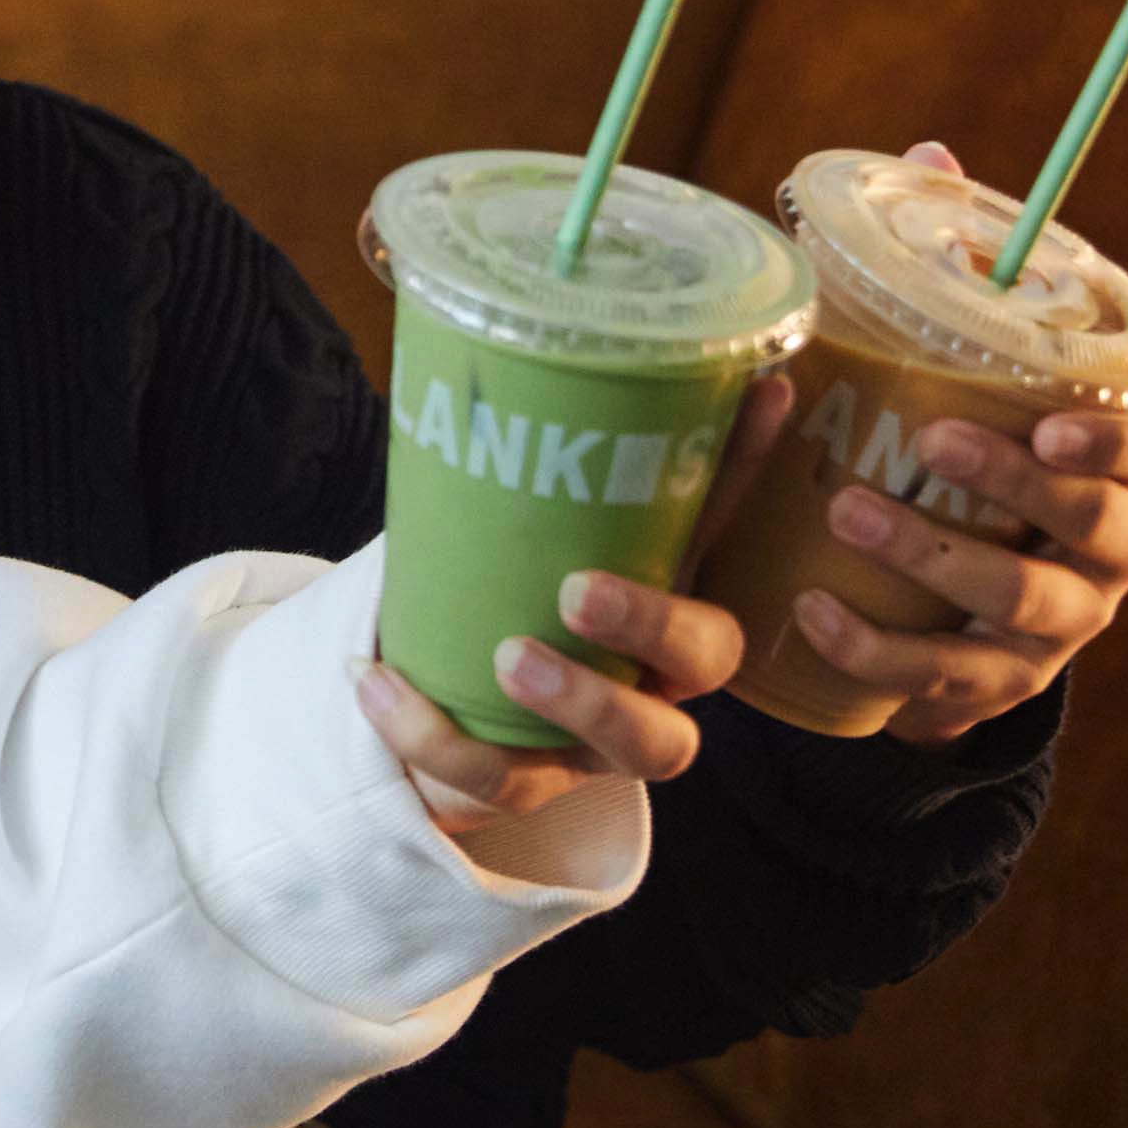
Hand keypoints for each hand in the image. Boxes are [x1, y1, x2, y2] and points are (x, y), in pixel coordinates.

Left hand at [353, 377, 783, 830]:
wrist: (443, 705)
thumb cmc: (514, 599)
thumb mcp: (550, 531)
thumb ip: (590, 459)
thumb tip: (670, 343)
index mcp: (678, 610)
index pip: (731, 524)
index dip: (744, 480)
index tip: (751, 400)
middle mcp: (664, 681)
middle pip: (706, 667)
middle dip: (653, 626)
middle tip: (579, 590)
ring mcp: (604, 744)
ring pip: (635, 749)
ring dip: (577, 703)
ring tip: (505, 655)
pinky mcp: (532, 785)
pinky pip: (498, 780)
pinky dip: (431, 734)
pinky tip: (375, 682)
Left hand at [793, 137, 1127, 743]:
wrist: (957, 597)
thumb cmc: (970, 442)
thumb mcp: (974, 367)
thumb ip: (963, 272)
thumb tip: (931, 151)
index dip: (1113, 442)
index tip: (1049, 424)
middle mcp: (1116, 548)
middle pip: (1095, 526)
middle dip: (1014, 489)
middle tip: (928, 444)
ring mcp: (1064, 627)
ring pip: (1021, 606)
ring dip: (931, 558)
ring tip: (845, 510)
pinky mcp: (996, 685)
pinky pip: (946, 680)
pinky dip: (877, 651)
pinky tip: (812, 612)